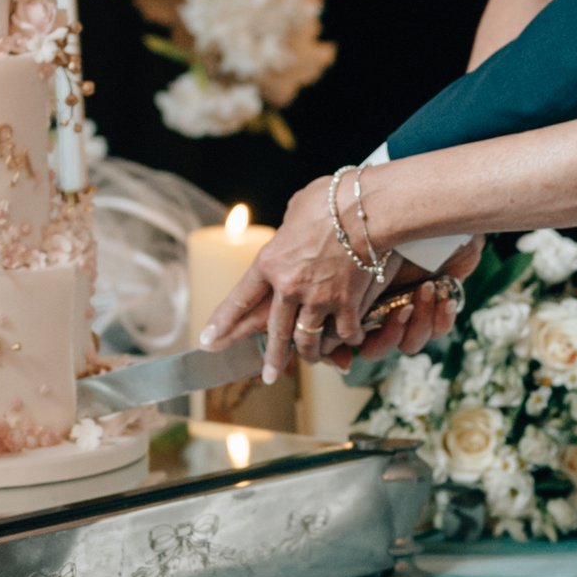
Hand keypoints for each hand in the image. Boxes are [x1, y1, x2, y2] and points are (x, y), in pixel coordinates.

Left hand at [202, 178, 377, 383]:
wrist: (367, 209)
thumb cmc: (331, 200)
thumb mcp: (296, 209)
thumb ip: (288, 230)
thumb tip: (292, 233)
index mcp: (270, 262)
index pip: (240, 300)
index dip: (223, 323)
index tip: (209, 340)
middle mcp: (289, 287)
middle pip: (275, 332)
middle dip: (271, 358)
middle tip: (267, 376)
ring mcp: (318, 299)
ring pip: (309, 340)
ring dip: (310, 354)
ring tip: (312, 361)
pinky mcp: (347, 305)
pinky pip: (344, 334)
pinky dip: (348, 339)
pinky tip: (351, 340)